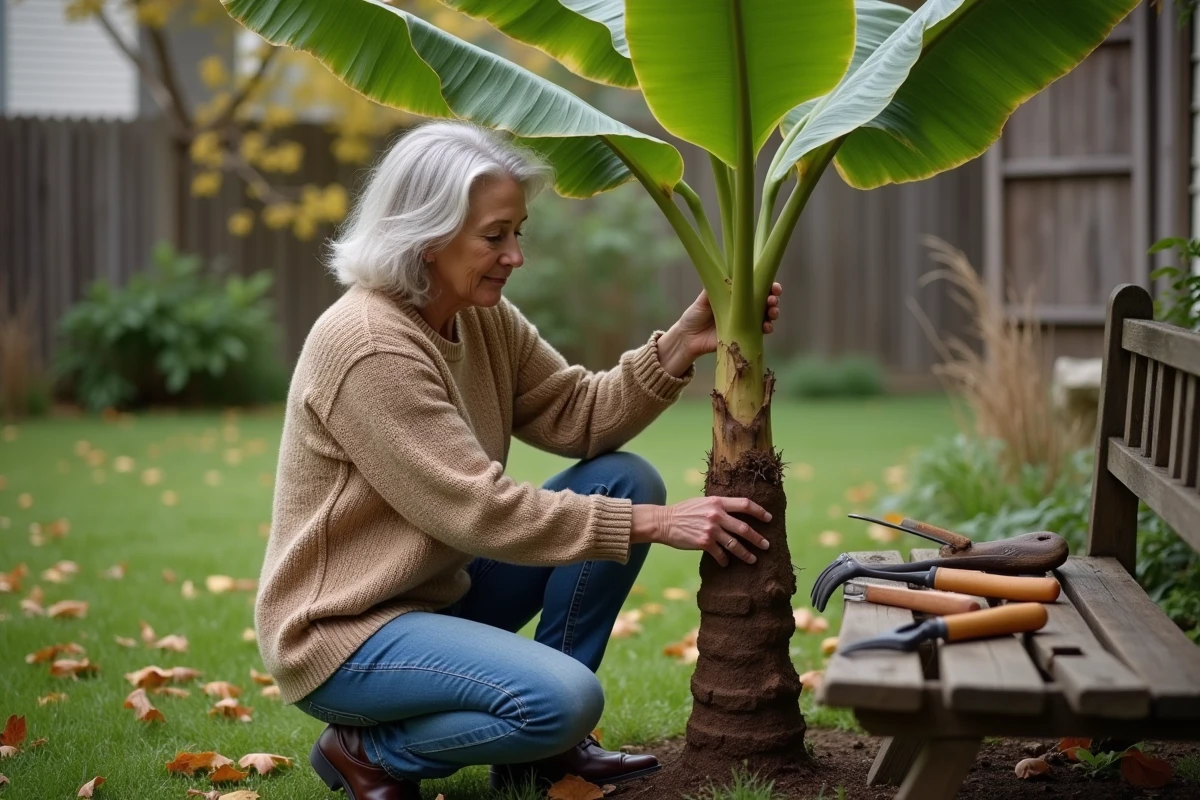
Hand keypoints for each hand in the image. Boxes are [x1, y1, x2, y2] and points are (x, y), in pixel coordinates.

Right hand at [631, 497, 771, 565]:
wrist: (663, 522)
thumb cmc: (683, 512)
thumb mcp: (702, 503)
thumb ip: (718, 506)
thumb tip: (735, 513)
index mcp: (717, 502)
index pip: (745, 504)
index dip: (760, 512)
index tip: (769, 518)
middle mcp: (716, 515)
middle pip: (744, 528)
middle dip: (757, 538)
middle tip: (766, 545)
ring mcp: (710, 529)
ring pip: (734, 544)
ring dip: (746, 554)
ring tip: (753, 560)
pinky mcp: (704, 543)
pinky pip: (720, 554)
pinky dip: (724, 560)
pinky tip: (725, 563)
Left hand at [675, 283, 783, 357]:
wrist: (689, 337)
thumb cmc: (695, 314)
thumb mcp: (704, 298)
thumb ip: (714, 287)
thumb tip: (725, 275)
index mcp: (737, 293)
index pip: (756, 285)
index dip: (768, 284)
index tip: (773, 285)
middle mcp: (744, 306)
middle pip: (766, 299)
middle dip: (774, 298)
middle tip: (773, 299)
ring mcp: (747, 321)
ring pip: (767, 314)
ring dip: (773, 312)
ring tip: (772, 313)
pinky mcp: (746, 335)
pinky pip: (761, 331)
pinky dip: (767, 328)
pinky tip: (767, 327)